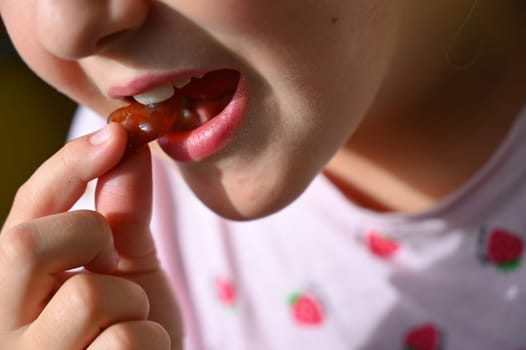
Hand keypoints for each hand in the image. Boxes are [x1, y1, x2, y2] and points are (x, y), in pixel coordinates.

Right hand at [0, 123, 181, 348]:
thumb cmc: (138, 324)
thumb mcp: (132, 264)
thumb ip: (124, 210)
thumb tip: (127, 144)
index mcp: (15, 283)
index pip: (24, 212)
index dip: (66, 166)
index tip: (116, 133)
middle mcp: (2, 322)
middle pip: (24, 244)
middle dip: (90, 233)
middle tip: (114, 258)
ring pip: (87, 296)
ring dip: (132, 302)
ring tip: (131, 325)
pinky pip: (123, 342)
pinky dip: (150, 340)